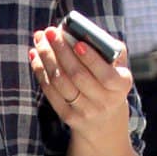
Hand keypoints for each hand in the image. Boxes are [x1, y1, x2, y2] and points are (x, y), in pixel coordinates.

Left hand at [29, 27, 132, 142]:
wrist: (104, 122)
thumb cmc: (109, 84)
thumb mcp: (118, 67)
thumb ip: (109, 50)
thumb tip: (84, 32)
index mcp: (121, 86)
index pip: (106, 75)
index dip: (91, 60)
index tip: (77, 43)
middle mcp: (105, 102)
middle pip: (78, 76)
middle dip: (61, 51)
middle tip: (50, 32)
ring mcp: (86, 112)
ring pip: (61, 83)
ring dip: (47, 58)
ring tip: (40, 40)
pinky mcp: (69, 117)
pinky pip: (51, 92)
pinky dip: (40, 72)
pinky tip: (35, 56)